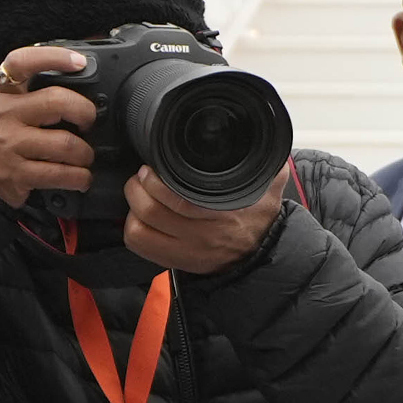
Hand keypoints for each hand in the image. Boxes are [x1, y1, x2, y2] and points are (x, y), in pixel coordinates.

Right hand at [0, 48, 101, 211]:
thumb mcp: (0, 103)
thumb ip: (30, 90)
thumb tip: (79, 74)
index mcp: (0, 92)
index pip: (21, 62)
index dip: (53, 57)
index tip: (80, 61)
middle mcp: (1, 115)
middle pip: (57, 102)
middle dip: (86, 112)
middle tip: (89, 122)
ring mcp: (6, 145)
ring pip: (66, 144)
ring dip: (86, 153)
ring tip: (84, 156)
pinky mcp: (13, 175)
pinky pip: (60, 174)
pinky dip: (79, 177)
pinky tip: (79, 177)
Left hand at [124, 164, 293, 275]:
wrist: (260, 255)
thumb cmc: (260, 220)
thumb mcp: (270, 189)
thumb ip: (268, 165)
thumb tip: (264, 141)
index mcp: (223, 216)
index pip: (179, 201)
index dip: (157, 182)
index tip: (153, 168)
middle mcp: (202, 236)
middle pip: (152, 212)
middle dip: (138, 189)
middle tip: (141, 176)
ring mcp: (185, 251)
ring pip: (140, 230)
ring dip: (132, 209)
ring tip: (138, 195)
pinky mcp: (174, 261)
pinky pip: (139, 246)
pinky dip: (133, 228)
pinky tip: (141, 217)